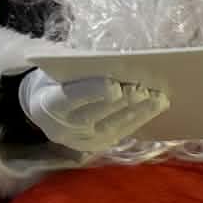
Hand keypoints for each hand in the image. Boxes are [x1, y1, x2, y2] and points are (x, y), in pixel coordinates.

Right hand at [19, 69, 167, 152]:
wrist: (43, 105)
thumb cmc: (54, 78)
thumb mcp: (57, 67)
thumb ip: (78, 64)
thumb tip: (112, 58)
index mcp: (46, 104)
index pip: (70, 98)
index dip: (93, 92)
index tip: (114, 86)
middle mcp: (62, 128)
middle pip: (96, 114)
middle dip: (122, 102)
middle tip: (145, 89)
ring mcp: (80, 141)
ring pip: (113, 126)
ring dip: (139, 111)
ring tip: (159, 98)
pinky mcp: (96, 145)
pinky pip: (121, 132)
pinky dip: (140, 118)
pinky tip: (156, 106)